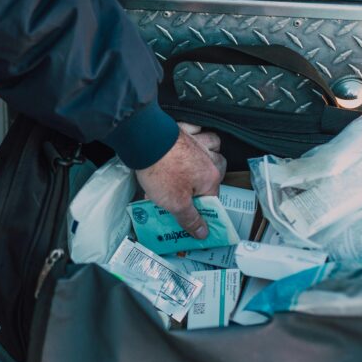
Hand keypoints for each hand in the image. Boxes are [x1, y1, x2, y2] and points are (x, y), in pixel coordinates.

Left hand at [135, 124, 225, 239]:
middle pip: (216, 170)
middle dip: (207, 181)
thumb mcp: (175, 203)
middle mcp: (207, 158)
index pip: (212, 198)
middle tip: (193, 191)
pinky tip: (190, 138)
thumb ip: (190, 219)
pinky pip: (196, 129)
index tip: (189, 216)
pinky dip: (196, 133)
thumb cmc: (161, 171)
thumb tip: (203, 232)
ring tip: (197, 165)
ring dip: (210, 153)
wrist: (145, 141)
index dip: (200, 209)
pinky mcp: (183, 131)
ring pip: (212, 145)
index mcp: (209, 177)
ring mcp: (196, 142)